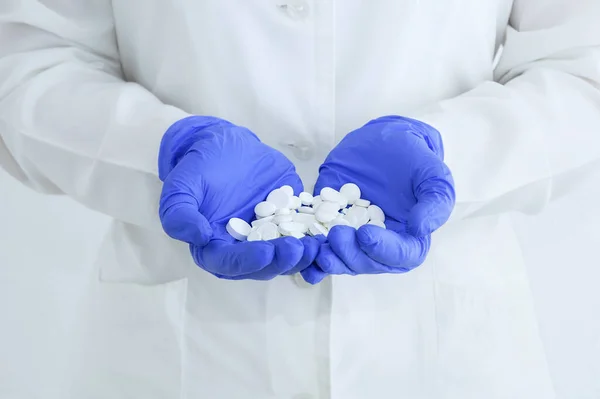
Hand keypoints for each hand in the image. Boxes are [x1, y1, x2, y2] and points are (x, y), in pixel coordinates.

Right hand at [158, 116, 319, 279]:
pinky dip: (316, 235)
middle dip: (283, 260)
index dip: (248, 262)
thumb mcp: (181, 186)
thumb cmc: (198, 166)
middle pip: (264, 265)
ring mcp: (269, 235)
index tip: (266, 253)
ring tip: (317, 244)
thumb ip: (179, 214)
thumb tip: (197, 237)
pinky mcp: (289, 218)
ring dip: (303, 254)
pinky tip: (329, 233)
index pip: (230, 263)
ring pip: (286, 254)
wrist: (224, 143)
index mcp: (214, 247)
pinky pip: (303, 231)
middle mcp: (243, 248)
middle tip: (301, 249)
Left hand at [301, 116, 454, 283]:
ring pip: (342, 258)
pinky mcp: (329, 223)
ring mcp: (353, 235)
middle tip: (336, 236)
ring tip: (318, 249)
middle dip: (350, 255)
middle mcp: (381, 243)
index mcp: (410, 238)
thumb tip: (421, 228)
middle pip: (367, 262)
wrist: (384, 139)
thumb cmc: (414, 157)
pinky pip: (319, 242)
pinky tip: (299, 250)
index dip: (384, 250)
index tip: (367, 234)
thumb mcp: (433, 173)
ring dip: (330, 258)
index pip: (401, 255)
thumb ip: (435, 200)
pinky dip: (309, 251)